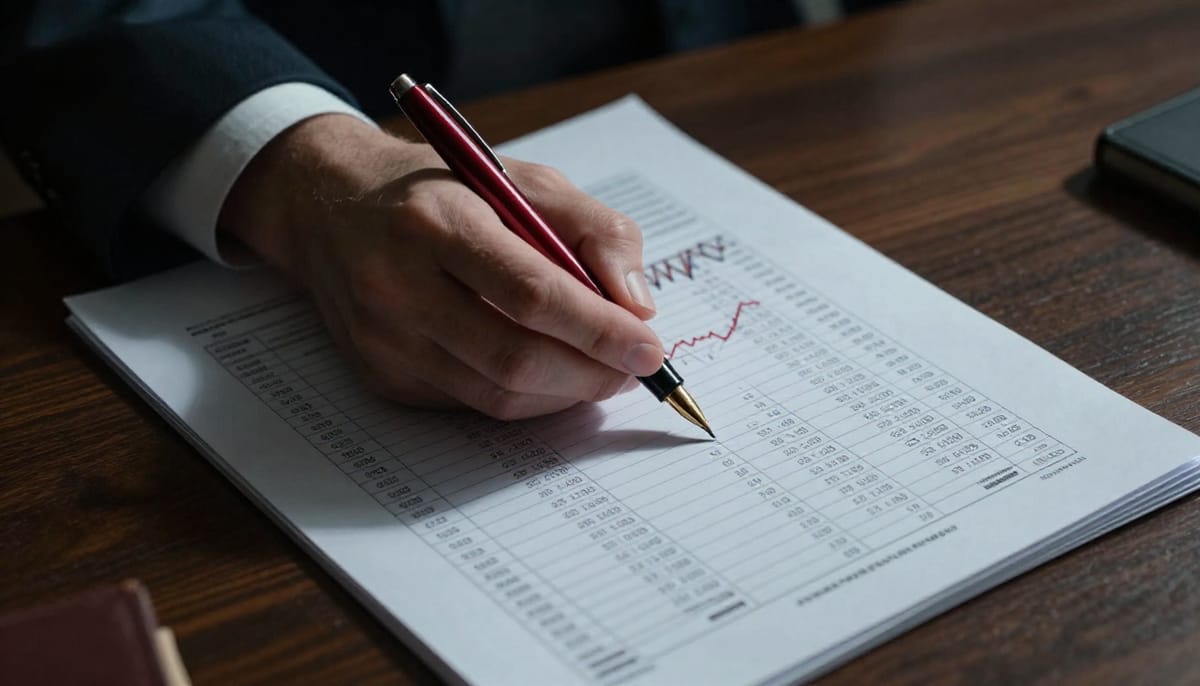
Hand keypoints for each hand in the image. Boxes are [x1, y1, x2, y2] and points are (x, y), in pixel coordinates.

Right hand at [219, 114, 661, 418]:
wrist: (331, 209)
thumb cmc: (444, 191)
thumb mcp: (525, 180)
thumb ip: (595, 230)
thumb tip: (637, 306)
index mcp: (436, 221)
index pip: (531, 292)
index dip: (599, 329)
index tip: (650, 348)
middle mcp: (397, 284)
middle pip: (514, 357)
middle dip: (591, 374)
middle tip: (634, 369)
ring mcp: (383, 340)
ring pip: (496, 395)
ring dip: (566, 393)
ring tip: (602, 371)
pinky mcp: (380, 377)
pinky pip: (471, 404)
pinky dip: (525, 398)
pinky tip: (548, 372)